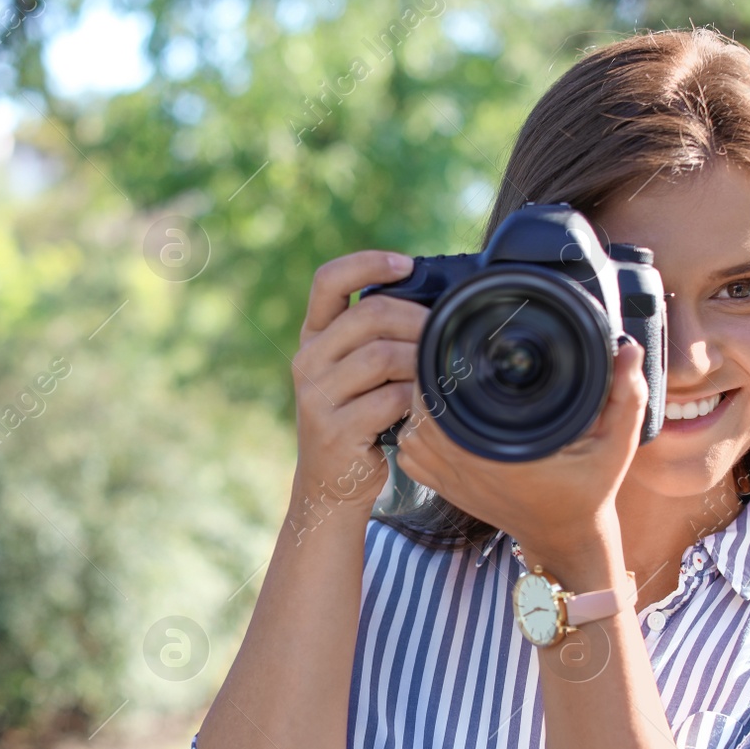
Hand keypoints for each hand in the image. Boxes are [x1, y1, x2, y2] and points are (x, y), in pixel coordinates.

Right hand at [288, 250, 426, 533]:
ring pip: (382, 356)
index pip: (328, 280)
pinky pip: (389, 398)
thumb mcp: (354, 373)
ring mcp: (316, 396)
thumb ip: (375, 338)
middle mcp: (306, 361)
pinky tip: (426, 405)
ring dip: (420, 360)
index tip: (406, 264)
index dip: (368, 263)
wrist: (330, 485)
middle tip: (443, 333)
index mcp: (313, 338)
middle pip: (368, 315)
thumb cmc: (357, 420)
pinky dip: (416, 398)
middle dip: (416, 319)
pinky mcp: (335, 429)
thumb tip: (434, 303)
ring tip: (437, 372)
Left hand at [393, 339, 647, 578]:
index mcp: (502, 455)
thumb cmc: (590, 490)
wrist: (567, 538)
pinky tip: (433, 418)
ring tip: (440, 380)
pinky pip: (410, 457)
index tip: (458, 349)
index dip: (441, 370)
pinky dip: (413, 434)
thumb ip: (627, 397)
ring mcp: (452, 481)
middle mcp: (468, 468)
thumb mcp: (617, 445)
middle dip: (428, 378)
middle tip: (448, 355)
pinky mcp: (446, 489)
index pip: (445, 403)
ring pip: (408, 432)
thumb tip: (628, 350)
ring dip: (417, 405)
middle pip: (419, 411)